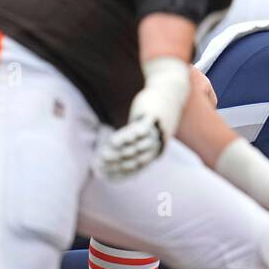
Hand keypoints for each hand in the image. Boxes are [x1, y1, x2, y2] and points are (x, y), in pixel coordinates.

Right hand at [96, 57, 191, 178]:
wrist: (169, 92)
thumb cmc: (155, 113)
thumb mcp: (146, 129)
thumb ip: (134, 141)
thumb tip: (118, 152)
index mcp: (157, 149)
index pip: (137, 167)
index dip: (120, 173)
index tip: (103, 176)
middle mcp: (158, 143)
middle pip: (136, 159)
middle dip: (117, 165)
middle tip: (99, 168)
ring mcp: (157, 130)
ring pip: (138, 146)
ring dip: (120, 153)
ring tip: (103, 156)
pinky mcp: (153, 117)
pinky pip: (140, 129)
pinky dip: (129, 136)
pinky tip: (114, 141)